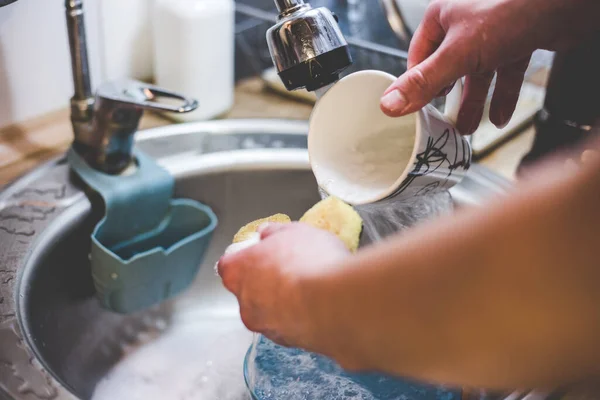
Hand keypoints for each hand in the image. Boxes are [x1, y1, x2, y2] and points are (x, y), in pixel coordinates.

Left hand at [217, 222, 349, 350]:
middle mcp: (245, 303)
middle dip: (267, 281)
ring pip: (270, 312)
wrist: (336, 303)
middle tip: (292, 269)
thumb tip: (267, 233)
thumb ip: (274, 232)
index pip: (230, 265)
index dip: (248, 257)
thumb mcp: (294, 231)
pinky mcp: (288, 343)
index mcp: (237, 272)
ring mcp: (266, 327)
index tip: (265, 252)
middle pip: (249, 290)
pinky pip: (290, 326)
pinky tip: (320, 305)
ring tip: (311, 288)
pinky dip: (300, 318)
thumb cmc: (309, 262)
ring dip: (285, 302)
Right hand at [380, 0, 597, 133]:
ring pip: (477, 73)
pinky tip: (499, 117)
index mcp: (443, 17)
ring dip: (474, 102)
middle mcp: (466, 22)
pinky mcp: (518, 41)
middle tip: (441, 123)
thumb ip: (424, 82)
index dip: (418, 84)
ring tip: (467, 128)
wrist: (566, 3)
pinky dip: (501, 96)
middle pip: (449, 68)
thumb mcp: (458, 54)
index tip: (416, 109)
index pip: (419, 57)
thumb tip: (389, 104)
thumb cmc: (512, 11)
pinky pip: (504, 73)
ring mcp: (494, 33)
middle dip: (448, 99)